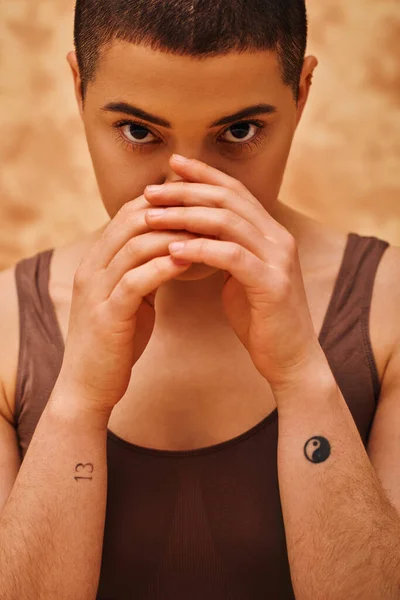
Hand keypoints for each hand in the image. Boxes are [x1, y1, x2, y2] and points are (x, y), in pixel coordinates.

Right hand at [56, 191, 198, 419]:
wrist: (87, 386)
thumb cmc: (114, 341)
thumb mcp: (129, 298)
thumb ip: (143, 271)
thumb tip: (173, 249)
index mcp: (97, 260)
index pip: (129, 212)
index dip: (165, 201)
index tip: (200, 200)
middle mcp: (92, 268)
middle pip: (131, 220)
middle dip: (173, 211)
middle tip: (210, 209)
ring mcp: (96, 290)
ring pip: (134, 246)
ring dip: (174, 236)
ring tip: (207, 233)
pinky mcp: (107, 315)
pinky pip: (135, 281)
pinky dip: (163, 267)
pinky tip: (189, 262)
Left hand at [143, 154, 322, 390]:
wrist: (290, 359)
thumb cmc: (260, 319)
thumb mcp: (240, 277)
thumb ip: (226, 250)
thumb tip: (193, 234)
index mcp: (271, 233)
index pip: (235, 191)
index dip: (204, 174)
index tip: (172, 165)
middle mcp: (279, 238)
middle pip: (229, 200)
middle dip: (186, 191)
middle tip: (150, 191)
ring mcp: (279, 259)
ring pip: (228, 223)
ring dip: (185, 217)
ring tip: (151, 217)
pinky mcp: (273, 284)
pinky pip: (231, 257)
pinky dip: (200, 250)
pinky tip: (173, 250)